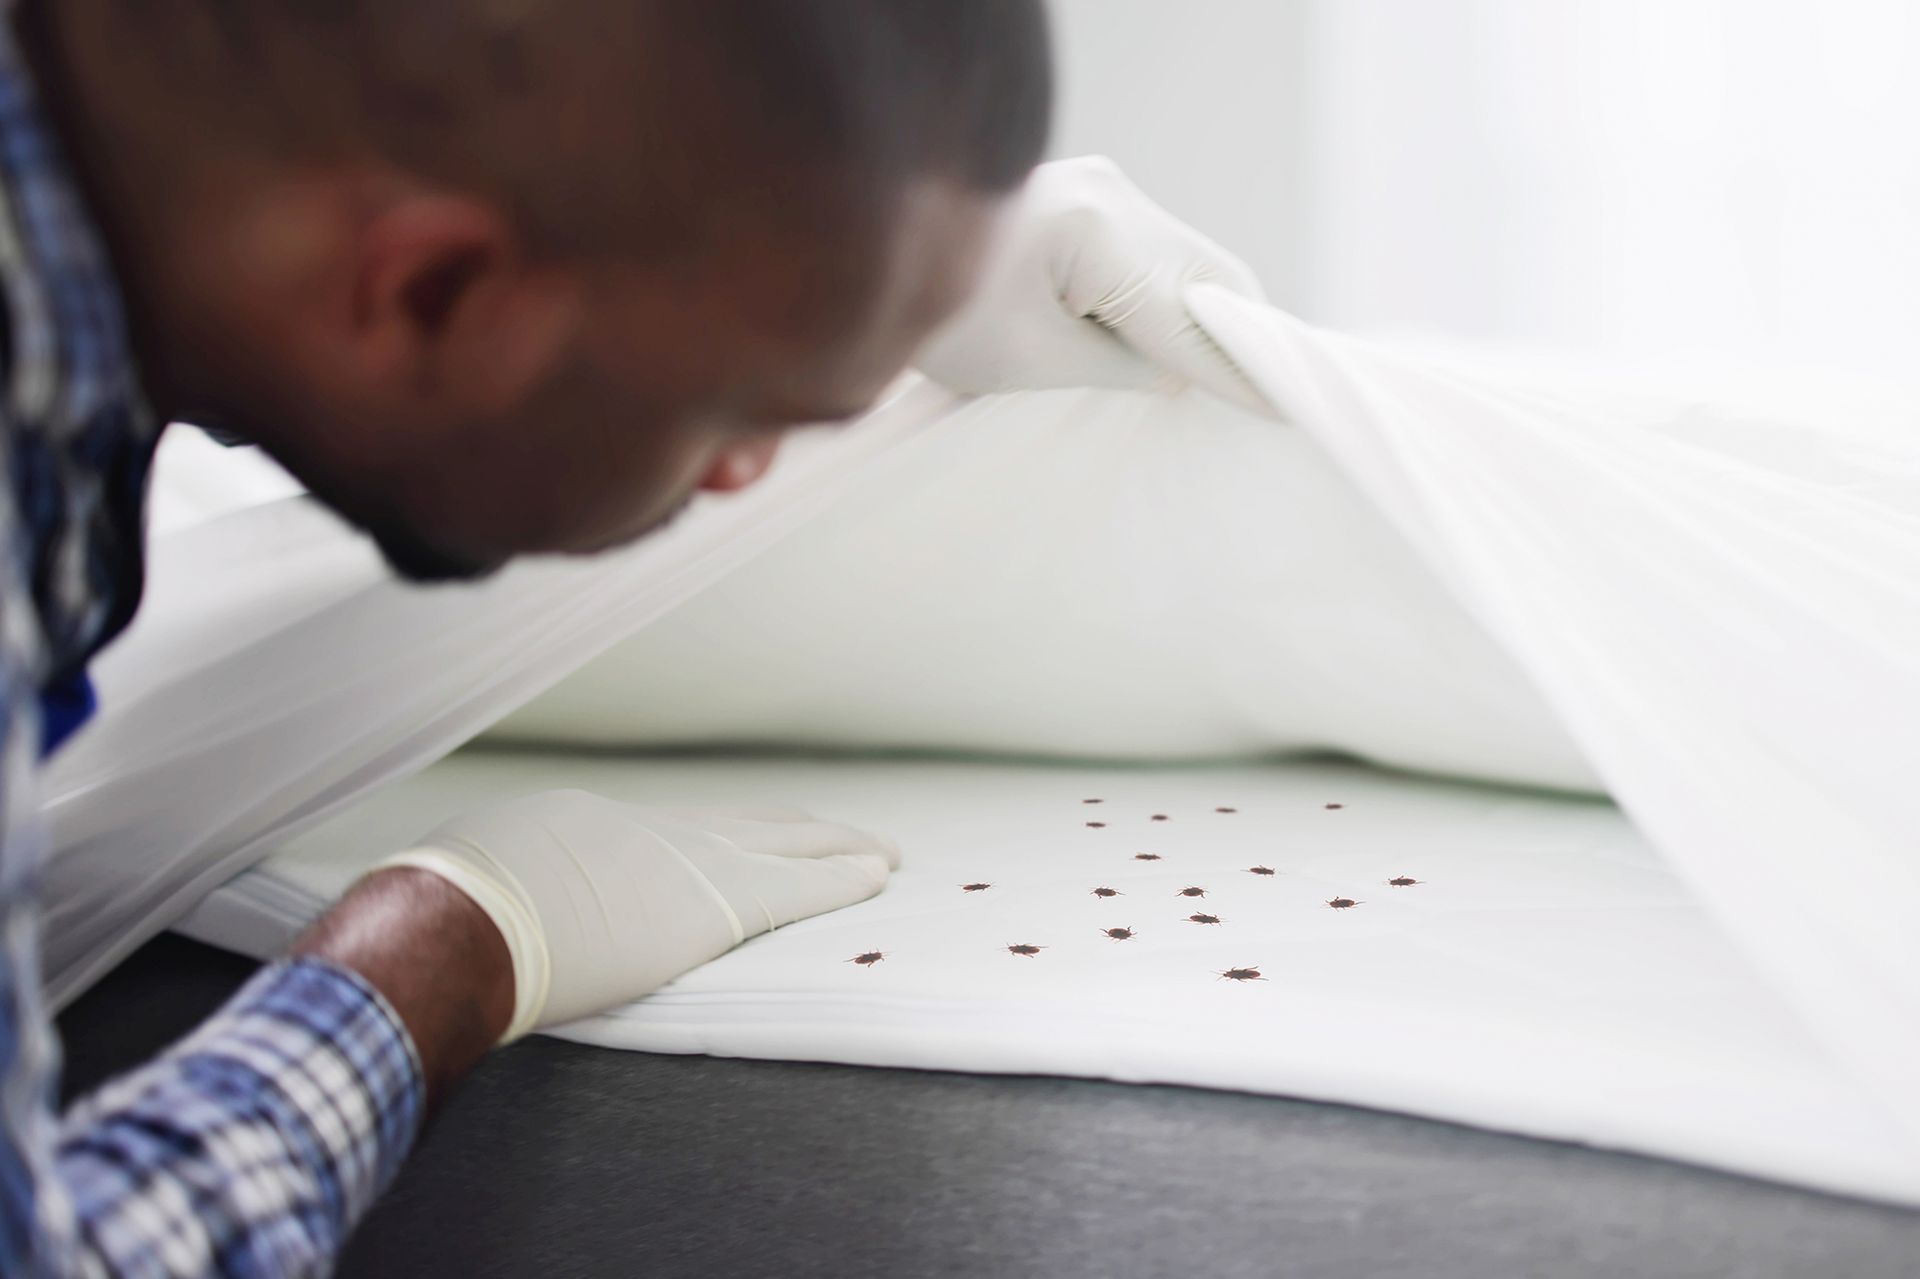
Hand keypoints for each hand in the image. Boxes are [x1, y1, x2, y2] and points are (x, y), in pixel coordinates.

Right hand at [366, 793, 898, 1039]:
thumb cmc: (440, 910)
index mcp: (584, 827)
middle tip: (840, 835)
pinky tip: (876, 876)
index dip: (713, 842)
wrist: (461, 918)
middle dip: (793, 830)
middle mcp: (647, 831)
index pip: (669, 834)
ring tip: (880, 854)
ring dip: (835, 849)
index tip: (738, 848)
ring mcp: (682, 860)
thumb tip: (455, 908)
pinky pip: (796, 886)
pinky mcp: (715, 901)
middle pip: (740, 822)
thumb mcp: (464, 879)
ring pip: (783, 843)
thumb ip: (490, 889)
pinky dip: (840, 880)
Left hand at [915, 156, 1269, 411]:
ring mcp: (1106, 189)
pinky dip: (1178, 301)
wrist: (869, 253)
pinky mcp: (1094, 199)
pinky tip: (1177, 347)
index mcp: (1096, 229)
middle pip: (1211, 276)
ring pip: (1193, 264)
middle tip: (1263, 405)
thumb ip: (1121, 366)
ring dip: (1209, 322)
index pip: (1191, 315)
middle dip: (1236, 341)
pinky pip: (1162, 255)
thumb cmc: (936, 317)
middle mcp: (1113, 193)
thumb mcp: (1030, 363)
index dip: (1237, 370)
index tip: (1282, 411)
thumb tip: (1184, 375)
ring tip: (1222, 387)